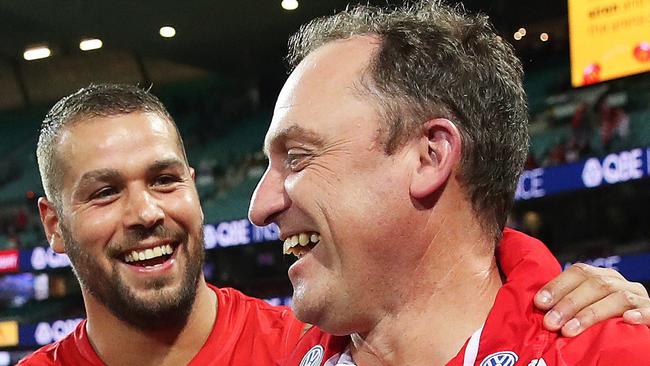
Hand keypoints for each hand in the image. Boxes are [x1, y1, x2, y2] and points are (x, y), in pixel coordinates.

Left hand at [534, 263, 649, 336]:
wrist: (637, 329)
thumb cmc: (604, 320)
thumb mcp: (585, 307)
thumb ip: (567, 304)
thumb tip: (539, 306)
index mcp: (601, 277)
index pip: (578, 272)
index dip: (558, 285)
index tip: (539, 303)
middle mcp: (620, 283)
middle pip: (595, 285)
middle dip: (569, 303)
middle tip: (550, 323)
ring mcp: (639, 297)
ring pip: (617, 298)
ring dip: (591, 314)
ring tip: (570, 330)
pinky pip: (649, 311)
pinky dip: (639, 314)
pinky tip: (627, 320)